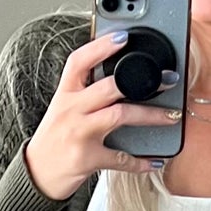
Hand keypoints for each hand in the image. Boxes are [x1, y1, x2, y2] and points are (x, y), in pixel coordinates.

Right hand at [23, 30, 181, 200]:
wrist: (37, 174)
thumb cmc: (54, 140)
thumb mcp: (63, 109)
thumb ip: (84, 93)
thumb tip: (118, 78)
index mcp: (65, 94)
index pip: (79, 62)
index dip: (100, 46)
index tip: (123, 35)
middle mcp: (71, 110)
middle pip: (109, 87)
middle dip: (143, 82)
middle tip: (168, 80)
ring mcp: (79, 134)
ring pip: (120, 116)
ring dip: (151, 116)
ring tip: (173, 116)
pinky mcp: (87, 159)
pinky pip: (120, 158)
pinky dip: (141, 161)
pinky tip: (156, 160)